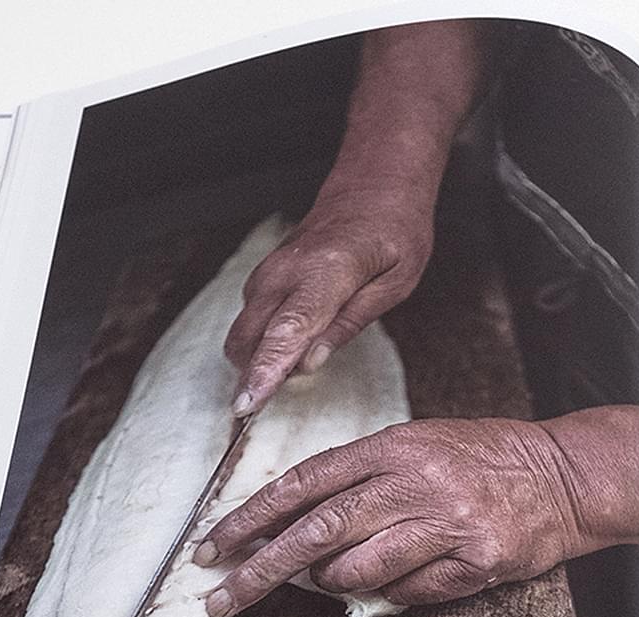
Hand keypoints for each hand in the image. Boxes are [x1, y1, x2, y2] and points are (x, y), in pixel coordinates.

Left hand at [196, 406, 638, 616]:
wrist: (568, 477)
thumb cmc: (489, 459)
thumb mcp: (422, 444)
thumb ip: (365, 477)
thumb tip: (300, 524)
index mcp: (397, 445)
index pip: (306, 482)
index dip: (253, 516)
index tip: (214, 545)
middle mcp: (418, 482)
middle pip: (318, 531)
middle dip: (261, 568)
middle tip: (219, 597)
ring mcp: (448, 524)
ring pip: (358, 570)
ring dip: (330, 583)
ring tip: (322, 583)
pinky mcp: (475, 562)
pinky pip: (409, 592)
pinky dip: (388, 594)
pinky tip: (387, 584)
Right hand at [222, 183, 434, 415]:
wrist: (373, 188)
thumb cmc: (393, 233)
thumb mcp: (394, 284)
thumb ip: (348, 324)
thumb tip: (309, 363)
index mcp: (328, 271)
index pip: (287, 330)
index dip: (265, 370)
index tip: (248, 404)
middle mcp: (288, 270)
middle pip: (251, 336)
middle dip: (253, 376)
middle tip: (272, 406)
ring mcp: (271, 270)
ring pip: (244, 330)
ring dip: (256, 360)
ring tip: (286, 377)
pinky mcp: (265, 274)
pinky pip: (250, 317)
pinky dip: (260, 342)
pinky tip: (287, 351)